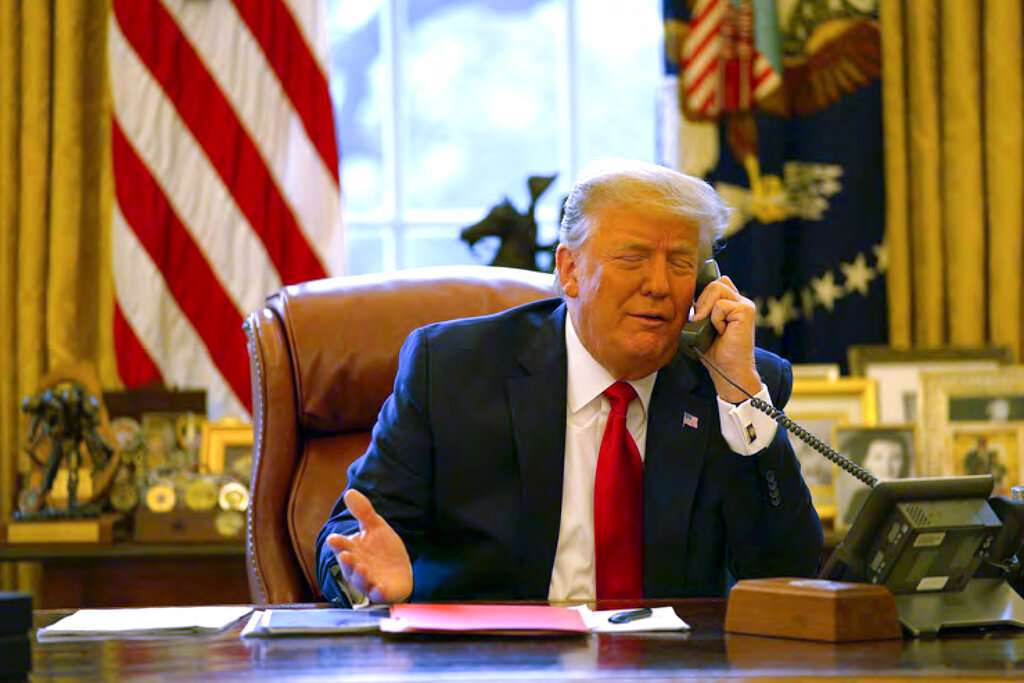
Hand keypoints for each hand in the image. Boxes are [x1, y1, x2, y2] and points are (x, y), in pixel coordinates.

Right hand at [326, 489, 412, 603]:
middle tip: (346, 555)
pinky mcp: (383, 592)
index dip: (338, 543)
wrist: (400, 570)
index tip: (334, 539)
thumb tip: (349, 492)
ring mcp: (369, 581)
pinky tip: (380, 588)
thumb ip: (363, 512)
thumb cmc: (382, 550)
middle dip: (347, 561)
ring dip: (360, 575)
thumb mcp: (376, 527)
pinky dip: (378, 592)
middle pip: (349, 565)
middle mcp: (357, 568)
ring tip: (361, 567)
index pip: (342, 546)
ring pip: (361, 581)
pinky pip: (378, 594)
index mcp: (352, 550)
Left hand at [689, 275, 760, 401]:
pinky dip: (715, 319)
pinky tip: (722, 332)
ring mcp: (745, 305)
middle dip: (702, 301)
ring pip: (717, 288)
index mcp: (732, 303)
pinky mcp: (745, 311)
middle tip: (701, 322)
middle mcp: (740, 301)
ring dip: (707, 308)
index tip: (698, 314)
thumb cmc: (715, 352)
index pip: (716, 283)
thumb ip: (700, 309)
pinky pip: (721, 305)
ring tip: (711, 326)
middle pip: (715, 283)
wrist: (728, 371)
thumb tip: (684, 296)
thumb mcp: (702, 326)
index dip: (704, 294)